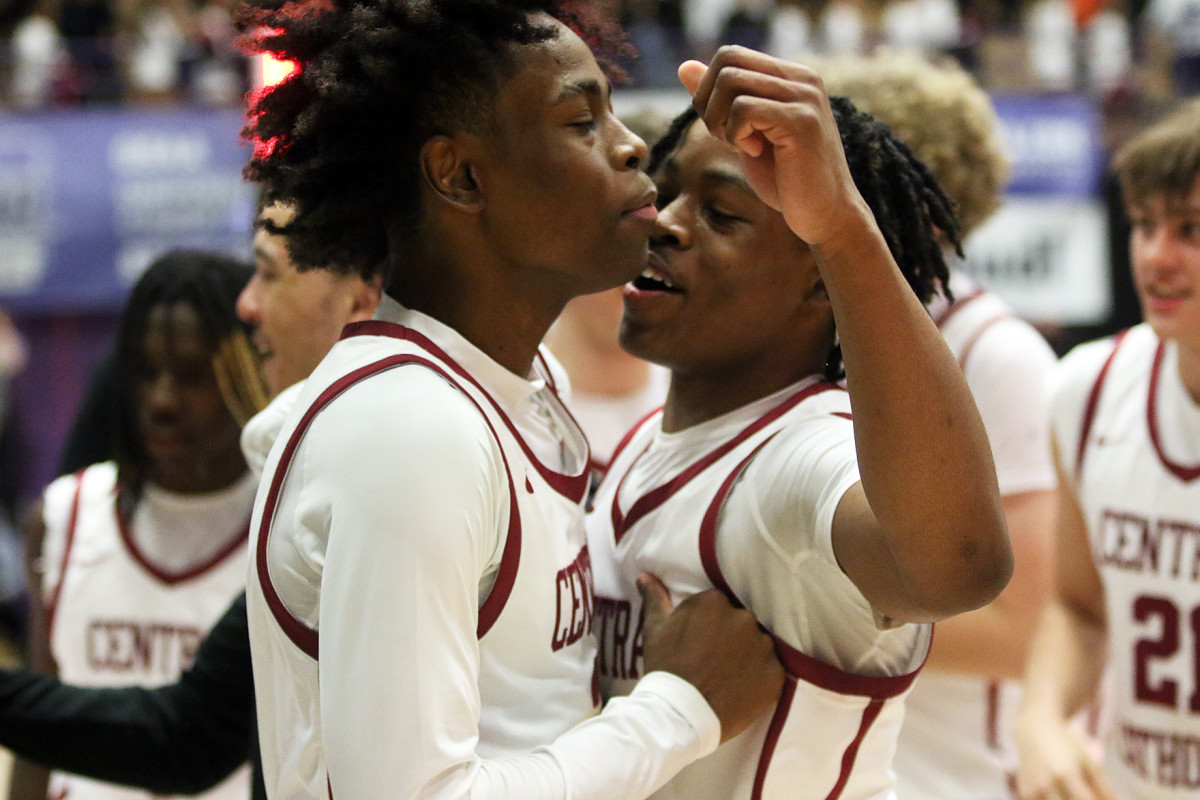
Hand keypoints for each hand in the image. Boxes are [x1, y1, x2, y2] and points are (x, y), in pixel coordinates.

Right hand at [638, 573, 783, 742]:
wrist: (679, 715)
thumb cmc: (665, 668)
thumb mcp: (654, 630)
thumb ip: (655, 598)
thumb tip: (645, 576)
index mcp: (714, 601)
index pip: (718, 607)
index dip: (709, 626)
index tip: (700, 643)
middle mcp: (743, 617)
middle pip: (741, 623)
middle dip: (730, 638)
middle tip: (714, 661)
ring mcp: (762, 645)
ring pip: (758, 645)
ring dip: (747, 657)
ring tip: (729, 677)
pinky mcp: (775, 673)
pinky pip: (771, 670)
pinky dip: (760, 678)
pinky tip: (742, 689)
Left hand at [677, 47, 869, 249]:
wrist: (824, 215)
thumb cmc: (786, 180)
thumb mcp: (744, 134)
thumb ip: (720, 101)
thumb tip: (683, 67)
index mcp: (791, 76)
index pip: (730, 55)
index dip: (709, 92)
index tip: (723, 127)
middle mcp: (802, 78)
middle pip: (726, 61)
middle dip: (709, 103)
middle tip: (725, 137)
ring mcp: (804, 96)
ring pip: (730, 81)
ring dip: (720, 120)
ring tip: (741, 146)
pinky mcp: (802, 120)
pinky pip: (743, 109)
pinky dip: (735, 134)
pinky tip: (754, 153)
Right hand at [1016, 714, 1115, 799]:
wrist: (1034, 730)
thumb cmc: (1066, 746)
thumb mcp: (1088, 764)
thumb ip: (1104, 789)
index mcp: (1066, 774)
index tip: (1100, 799)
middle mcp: (1047, 784)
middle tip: (1085, 794)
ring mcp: (1034, 790)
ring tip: (1072, 792)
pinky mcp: (1025, 793)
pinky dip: (1054, 799)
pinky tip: (1058, 793)